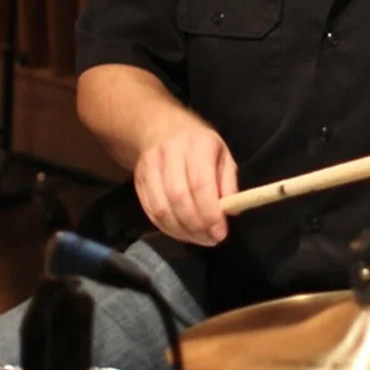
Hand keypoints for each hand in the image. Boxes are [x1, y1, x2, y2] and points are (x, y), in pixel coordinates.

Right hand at [133, 126, 237, 245]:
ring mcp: (150, 167)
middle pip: (179, 198)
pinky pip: (151, 212)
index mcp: (197, 144)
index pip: (200, 183)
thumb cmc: (200, 146)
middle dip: (197, 225)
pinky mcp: (138, 181)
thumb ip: (229, 182)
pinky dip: (167, 228)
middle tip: (211, 239)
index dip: (210, 212)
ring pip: (162, 208)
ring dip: (182, 231)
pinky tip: (183, 233)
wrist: (162, 130)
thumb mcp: (223, 155)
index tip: (221, 232)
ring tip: (199, 238)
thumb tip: (231, 210)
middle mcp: (170, 153)